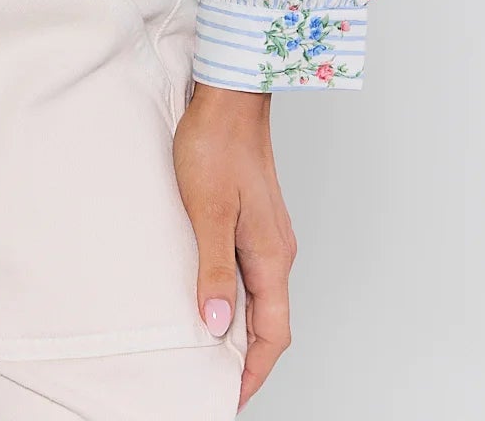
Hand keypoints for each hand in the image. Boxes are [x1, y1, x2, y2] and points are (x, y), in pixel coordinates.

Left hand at [173, 82, 295, 409]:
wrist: (229, 95)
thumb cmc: (216, 144)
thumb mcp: (207, 211)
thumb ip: (213, 269)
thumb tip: (215, 323)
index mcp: (272, 255)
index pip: (272, 334)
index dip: (252, 372)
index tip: (228, 396)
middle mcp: (277, 250)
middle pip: (271, 322)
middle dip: (246, 359)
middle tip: (214, 382)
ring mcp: (268, 234)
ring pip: (261, 297)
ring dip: (240, 327)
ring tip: (208, 349)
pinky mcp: (254, 218)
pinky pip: (251, 272)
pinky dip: (236, 296)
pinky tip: (210, 295)